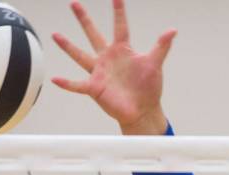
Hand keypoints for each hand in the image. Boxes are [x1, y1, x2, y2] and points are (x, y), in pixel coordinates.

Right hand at [52, 0, 175, 133]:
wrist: (143, 110)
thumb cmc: (148, 88)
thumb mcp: (155, 64)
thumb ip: (161, 46)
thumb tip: (173, 30)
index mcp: (122, 50)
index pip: (120, 26)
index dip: (118, 10)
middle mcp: (108, 58)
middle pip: (93, 34)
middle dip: (84, 19)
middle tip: (74, 3)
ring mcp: (99, 72)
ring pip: (80, 56)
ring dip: (68, 46)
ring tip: (55, 35)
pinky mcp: (95, 88)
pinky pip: (77, 85)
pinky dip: (67, 84)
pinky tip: (55, 79)